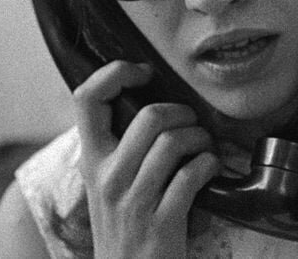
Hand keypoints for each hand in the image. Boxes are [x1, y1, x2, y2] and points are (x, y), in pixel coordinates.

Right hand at [73, 61, 219, 257]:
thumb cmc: (127, 225)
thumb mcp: (109, 182)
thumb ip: (120, 146)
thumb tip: (150, 99)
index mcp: (92, 160)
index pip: (86, 97)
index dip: (116, 72)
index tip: (144, 73)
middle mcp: (107, 177)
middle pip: (150, 115)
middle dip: (184, 112)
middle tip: (192, 124)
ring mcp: (133, 201)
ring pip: (175, 141)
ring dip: (202, 139)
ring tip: (204, 148)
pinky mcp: (161, 222)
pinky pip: (194, 174)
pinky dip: (210, 165)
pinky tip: (210, 171)